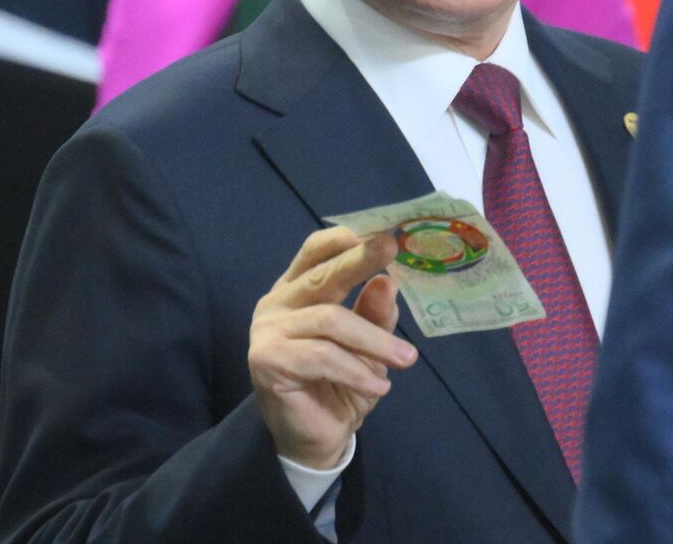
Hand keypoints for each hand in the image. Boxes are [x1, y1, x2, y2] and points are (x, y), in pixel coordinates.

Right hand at [248, 228, 418, 469]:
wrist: (313, 439)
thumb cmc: (340, 385)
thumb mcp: (368, 347)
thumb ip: (374, 315)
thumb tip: (388, 281)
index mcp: (298, 290)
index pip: (315, 252)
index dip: (344, 239)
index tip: (381, 233)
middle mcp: (278, 303)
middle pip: (320, 276)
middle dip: (358, 261)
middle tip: (391, 249)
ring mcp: (268, 330)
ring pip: (329, 320)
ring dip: (374, 340)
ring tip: (406, 359)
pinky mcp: (267, 360)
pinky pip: (321, 357)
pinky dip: (355, 370)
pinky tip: (378, 387)